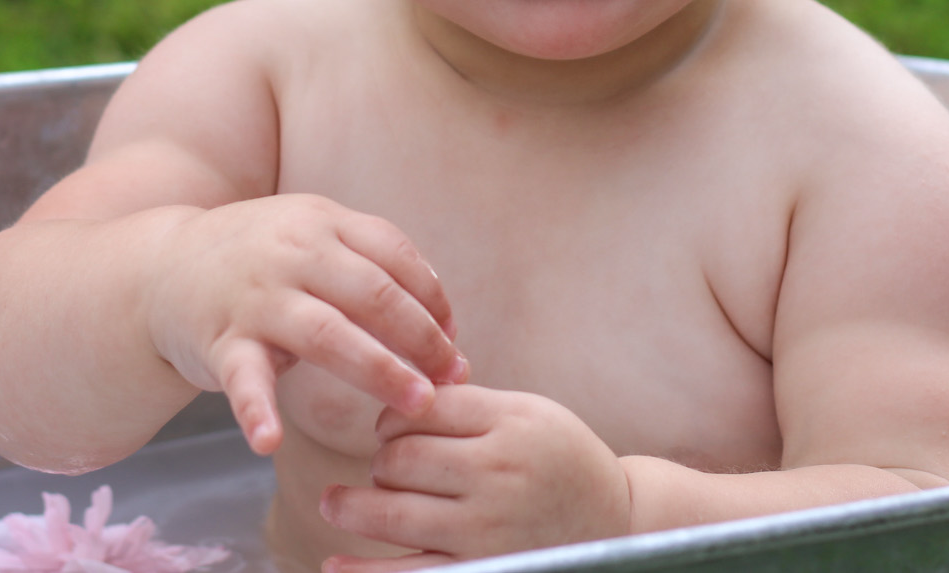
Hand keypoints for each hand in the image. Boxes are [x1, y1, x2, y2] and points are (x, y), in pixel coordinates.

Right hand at [145, 195, 467, 453]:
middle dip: (422, 339)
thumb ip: (371, 264)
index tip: (454, 342)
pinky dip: (255, 411)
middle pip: (373, 294)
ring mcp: (256, 297)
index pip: (393, 256)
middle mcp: (292, 252)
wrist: (161, 269)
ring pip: (327, 333)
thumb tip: (444, 319)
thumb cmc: (258, 260)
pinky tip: (269, 442)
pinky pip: (242, 378)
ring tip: (417, 405)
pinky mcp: (220, 340)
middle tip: (454, 379)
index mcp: (322, 223)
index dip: (432, 300)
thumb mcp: (312, 236)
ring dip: (378, 370)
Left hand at [319, 385, 632, 571]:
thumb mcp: (528, 413)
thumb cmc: (560, 460)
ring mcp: (487, 526)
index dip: (393, 416)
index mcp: (510, 422)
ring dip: (354, 506)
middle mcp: (498, 472)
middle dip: (382, 461)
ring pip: (391, 510)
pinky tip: (333, 565)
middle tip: (385, 468)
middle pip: (400, 457)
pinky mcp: (481, 568)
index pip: (420, 407)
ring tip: (336, 503)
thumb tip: (398, 392)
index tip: (392, 428)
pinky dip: (363, 572)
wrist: (615, 523)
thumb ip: (469, 402)